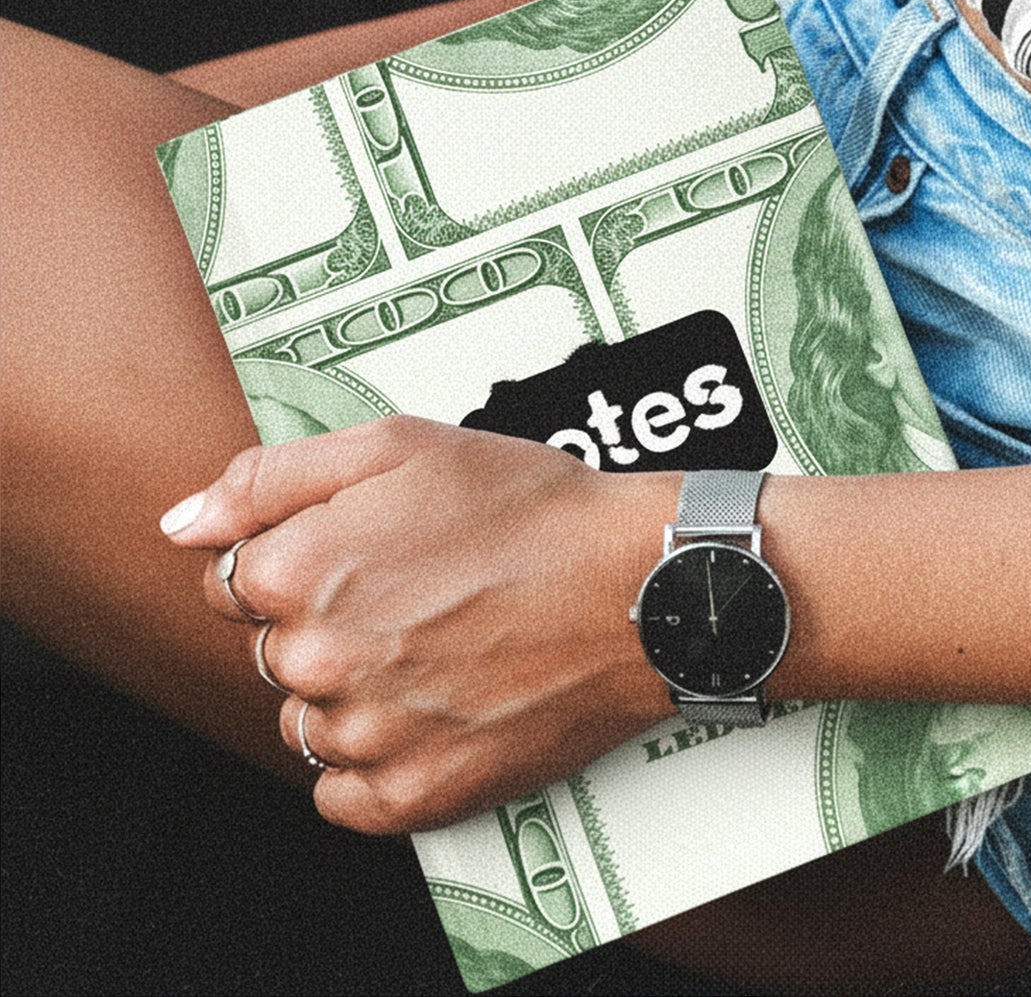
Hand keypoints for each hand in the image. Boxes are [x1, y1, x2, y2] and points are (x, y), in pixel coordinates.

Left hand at [162, 416, 676, 833]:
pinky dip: (374, 762)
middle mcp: (316, 660)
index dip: (296, 560)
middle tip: (415, 594)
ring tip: (436, 647)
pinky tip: (428, 711)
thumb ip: (272, 478)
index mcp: (298, 570)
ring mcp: (365, 734)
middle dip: (323, 623)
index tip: (362, 555)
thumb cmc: (530, 507)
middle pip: (272, 653)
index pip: (232, 583)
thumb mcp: (401, 445)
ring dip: (349, 693)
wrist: (638, 586)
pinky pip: (343, 796)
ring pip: (306, 722)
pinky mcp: (415, 793)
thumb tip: (182, 522)